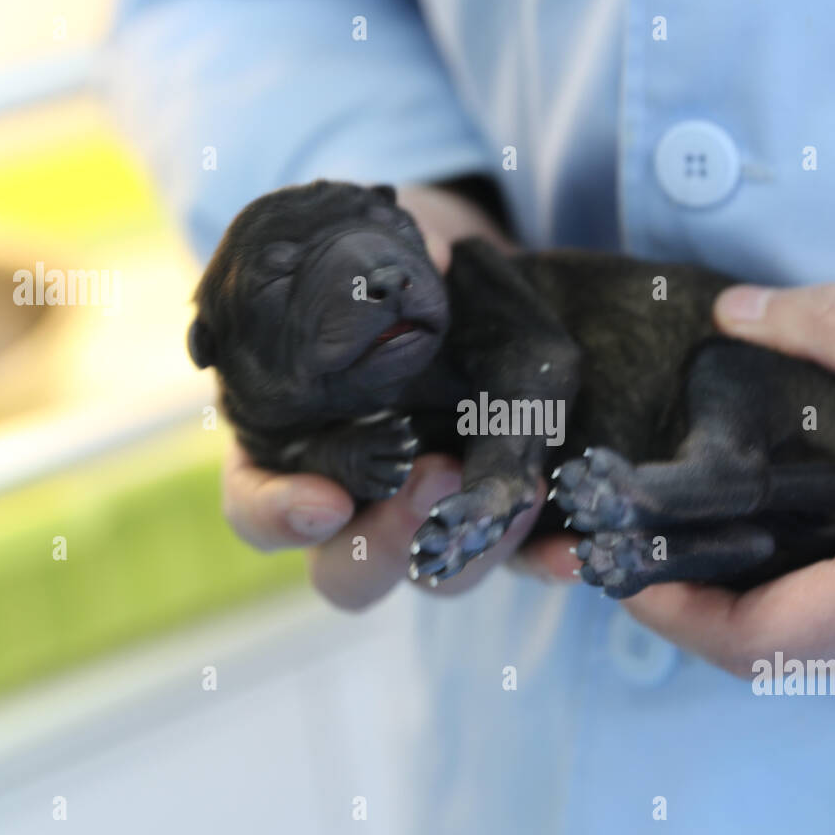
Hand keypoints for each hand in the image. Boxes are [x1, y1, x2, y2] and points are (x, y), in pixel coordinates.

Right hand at [219, 182, 570, 607]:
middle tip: (435, 479)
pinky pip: (516, 560)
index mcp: (284, 450)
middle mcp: (352, 502)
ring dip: (474, 548)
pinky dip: (545, 559)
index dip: (281, 515)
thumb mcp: (358, 261)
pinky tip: (577, 550)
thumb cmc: (379, 266)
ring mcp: (427, 517)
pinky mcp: (497, 517)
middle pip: (348, 571)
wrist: (458, 275)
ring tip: (519, 495)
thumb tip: (430, 262)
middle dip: (390, 539)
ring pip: (435, 574)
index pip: (257, 508)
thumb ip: (364, 273)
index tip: (326, 503)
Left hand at [619, 283, 834, 682]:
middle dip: (700, 615)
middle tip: (649, 557)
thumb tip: (738, 313)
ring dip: (760, 616)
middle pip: (781, 658)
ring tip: (711, 549)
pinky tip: (806, 550)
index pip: (756, 639)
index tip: (619, 573)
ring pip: (832, 655)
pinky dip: (821, 609)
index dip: (670, 613)